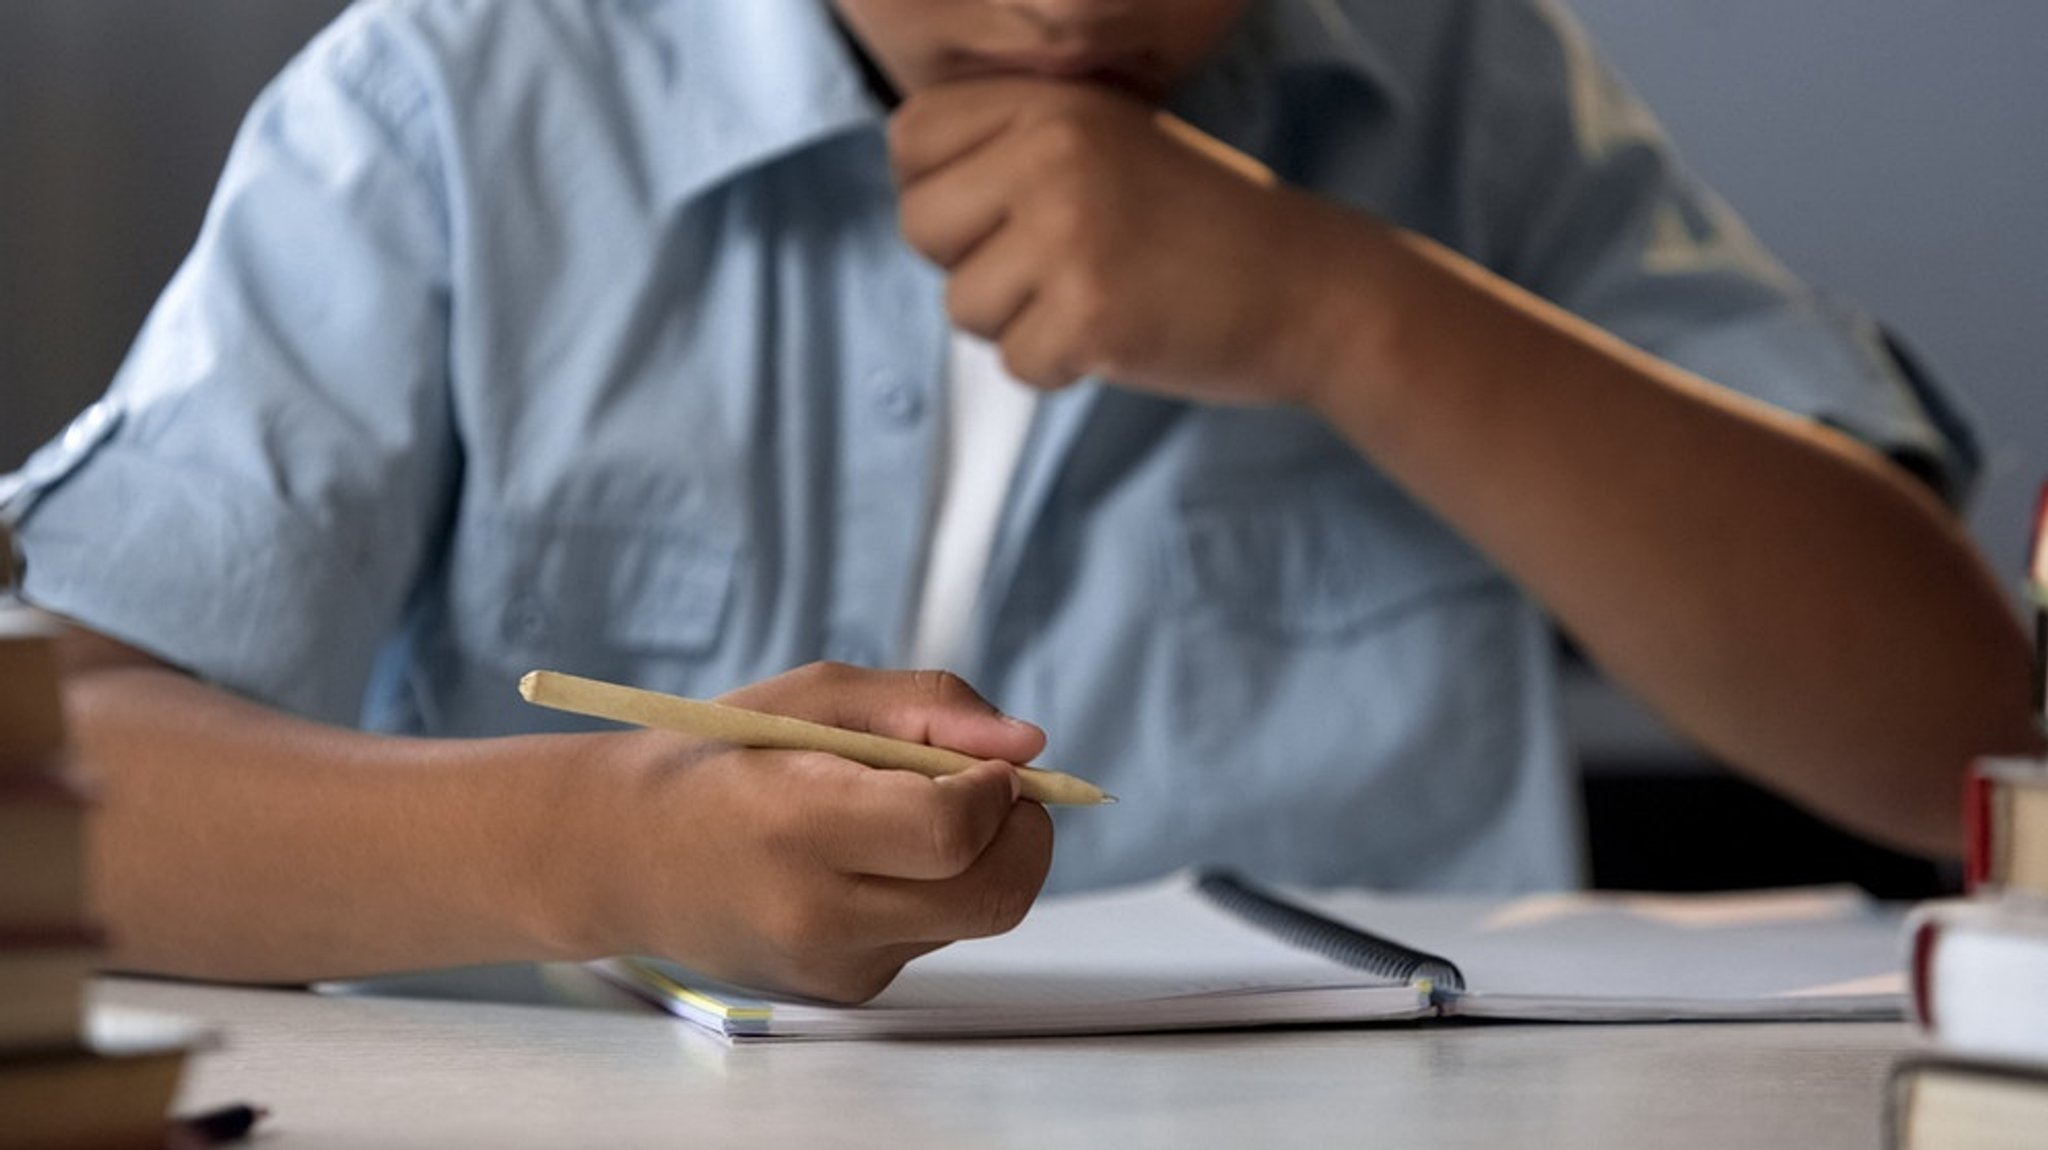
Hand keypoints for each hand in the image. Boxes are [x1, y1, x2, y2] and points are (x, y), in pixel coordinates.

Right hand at [568, 663, 1054, 1002]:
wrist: (627, 853)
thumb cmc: (721, 758)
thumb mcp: (814, 697)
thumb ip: (927, 707)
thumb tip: (1027, 746)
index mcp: (800, 824)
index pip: (950, 831)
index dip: (995, 792)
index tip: (987, 765)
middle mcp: (818, 912)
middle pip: (991, 897)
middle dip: (1023, 837)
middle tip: (999, 794)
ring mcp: (834, 965)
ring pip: (973, 917)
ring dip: (976, 862)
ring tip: (908, 817)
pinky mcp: (847, 991)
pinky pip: (934, 937)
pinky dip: (933, 892)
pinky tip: (870, 862)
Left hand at [891, 77, 1366, 404]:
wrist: (1310, 287)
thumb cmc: (1203, 226)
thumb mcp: (1108, 144)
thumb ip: (1015, 151)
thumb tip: (918, 194)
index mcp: (1051, 103)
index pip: (910, 139)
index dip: (939, 192)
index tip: (994, 220)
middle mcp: (1050, 155)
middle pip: (919, 226)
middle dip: (970, 265)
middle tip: (1049, 272)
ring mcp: (1068, 234)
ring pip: (962, 305)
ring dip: (1016, 323)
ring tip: (1093, 300)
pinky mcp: (1089, 315)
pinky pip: (1015, 364)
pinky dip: (1059, 368)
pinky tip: (1118, 337)